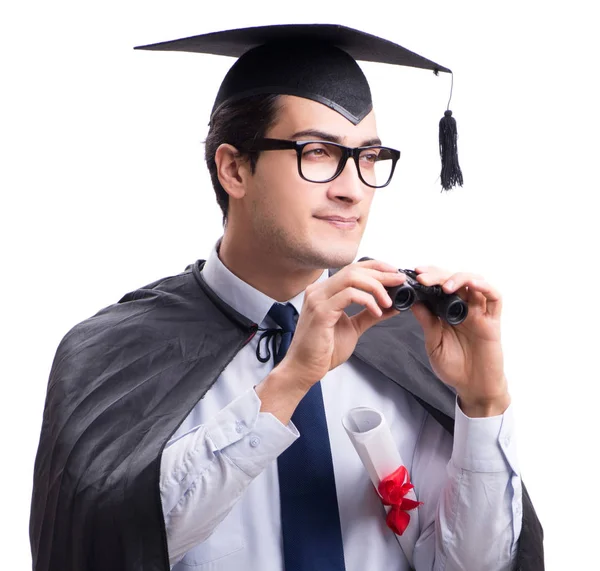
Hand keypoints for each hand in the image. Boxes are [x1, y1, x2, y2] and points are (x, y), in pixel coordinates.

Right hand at [279, 259, 404, 390]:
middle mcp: (319, 291)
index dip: (376, 267)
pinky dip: (367, 301)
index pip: (352, 269)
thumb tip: (391, 306)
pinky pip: (349, 295)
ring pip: (352, 278)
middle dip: (380, 274)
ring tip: (388, 301)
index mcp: (324, 292)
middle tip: (398, 281)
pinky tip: (376, 312)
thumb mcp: (353, 327)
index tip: (394, 273)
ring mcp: (318, 299)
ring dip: (376, 286)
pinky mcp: (321, 311)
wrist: (305, 368)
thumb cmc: (323, 350)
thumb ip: (369, 314)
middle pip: (354, 270)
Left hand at [410, 266, 509, 416]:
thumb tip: (414, 301)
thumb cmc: (454, 367)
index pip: (438, 285)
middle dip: (438, 275)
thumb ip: (427, 322)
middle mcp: (463, 308)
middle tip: (423, 278)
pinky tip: (472, 285)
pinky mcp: (493, 321)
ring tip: (445, 286)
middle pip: (454, 280)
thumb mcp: (433, 343)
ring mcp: (479, 313)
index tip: (414, 274)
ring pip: (474, 282)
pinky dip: (485, 287)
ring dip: (459, 278)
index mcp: (446, 311)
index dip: (428, 276)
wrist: (473, 387)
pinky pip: (495, 298)